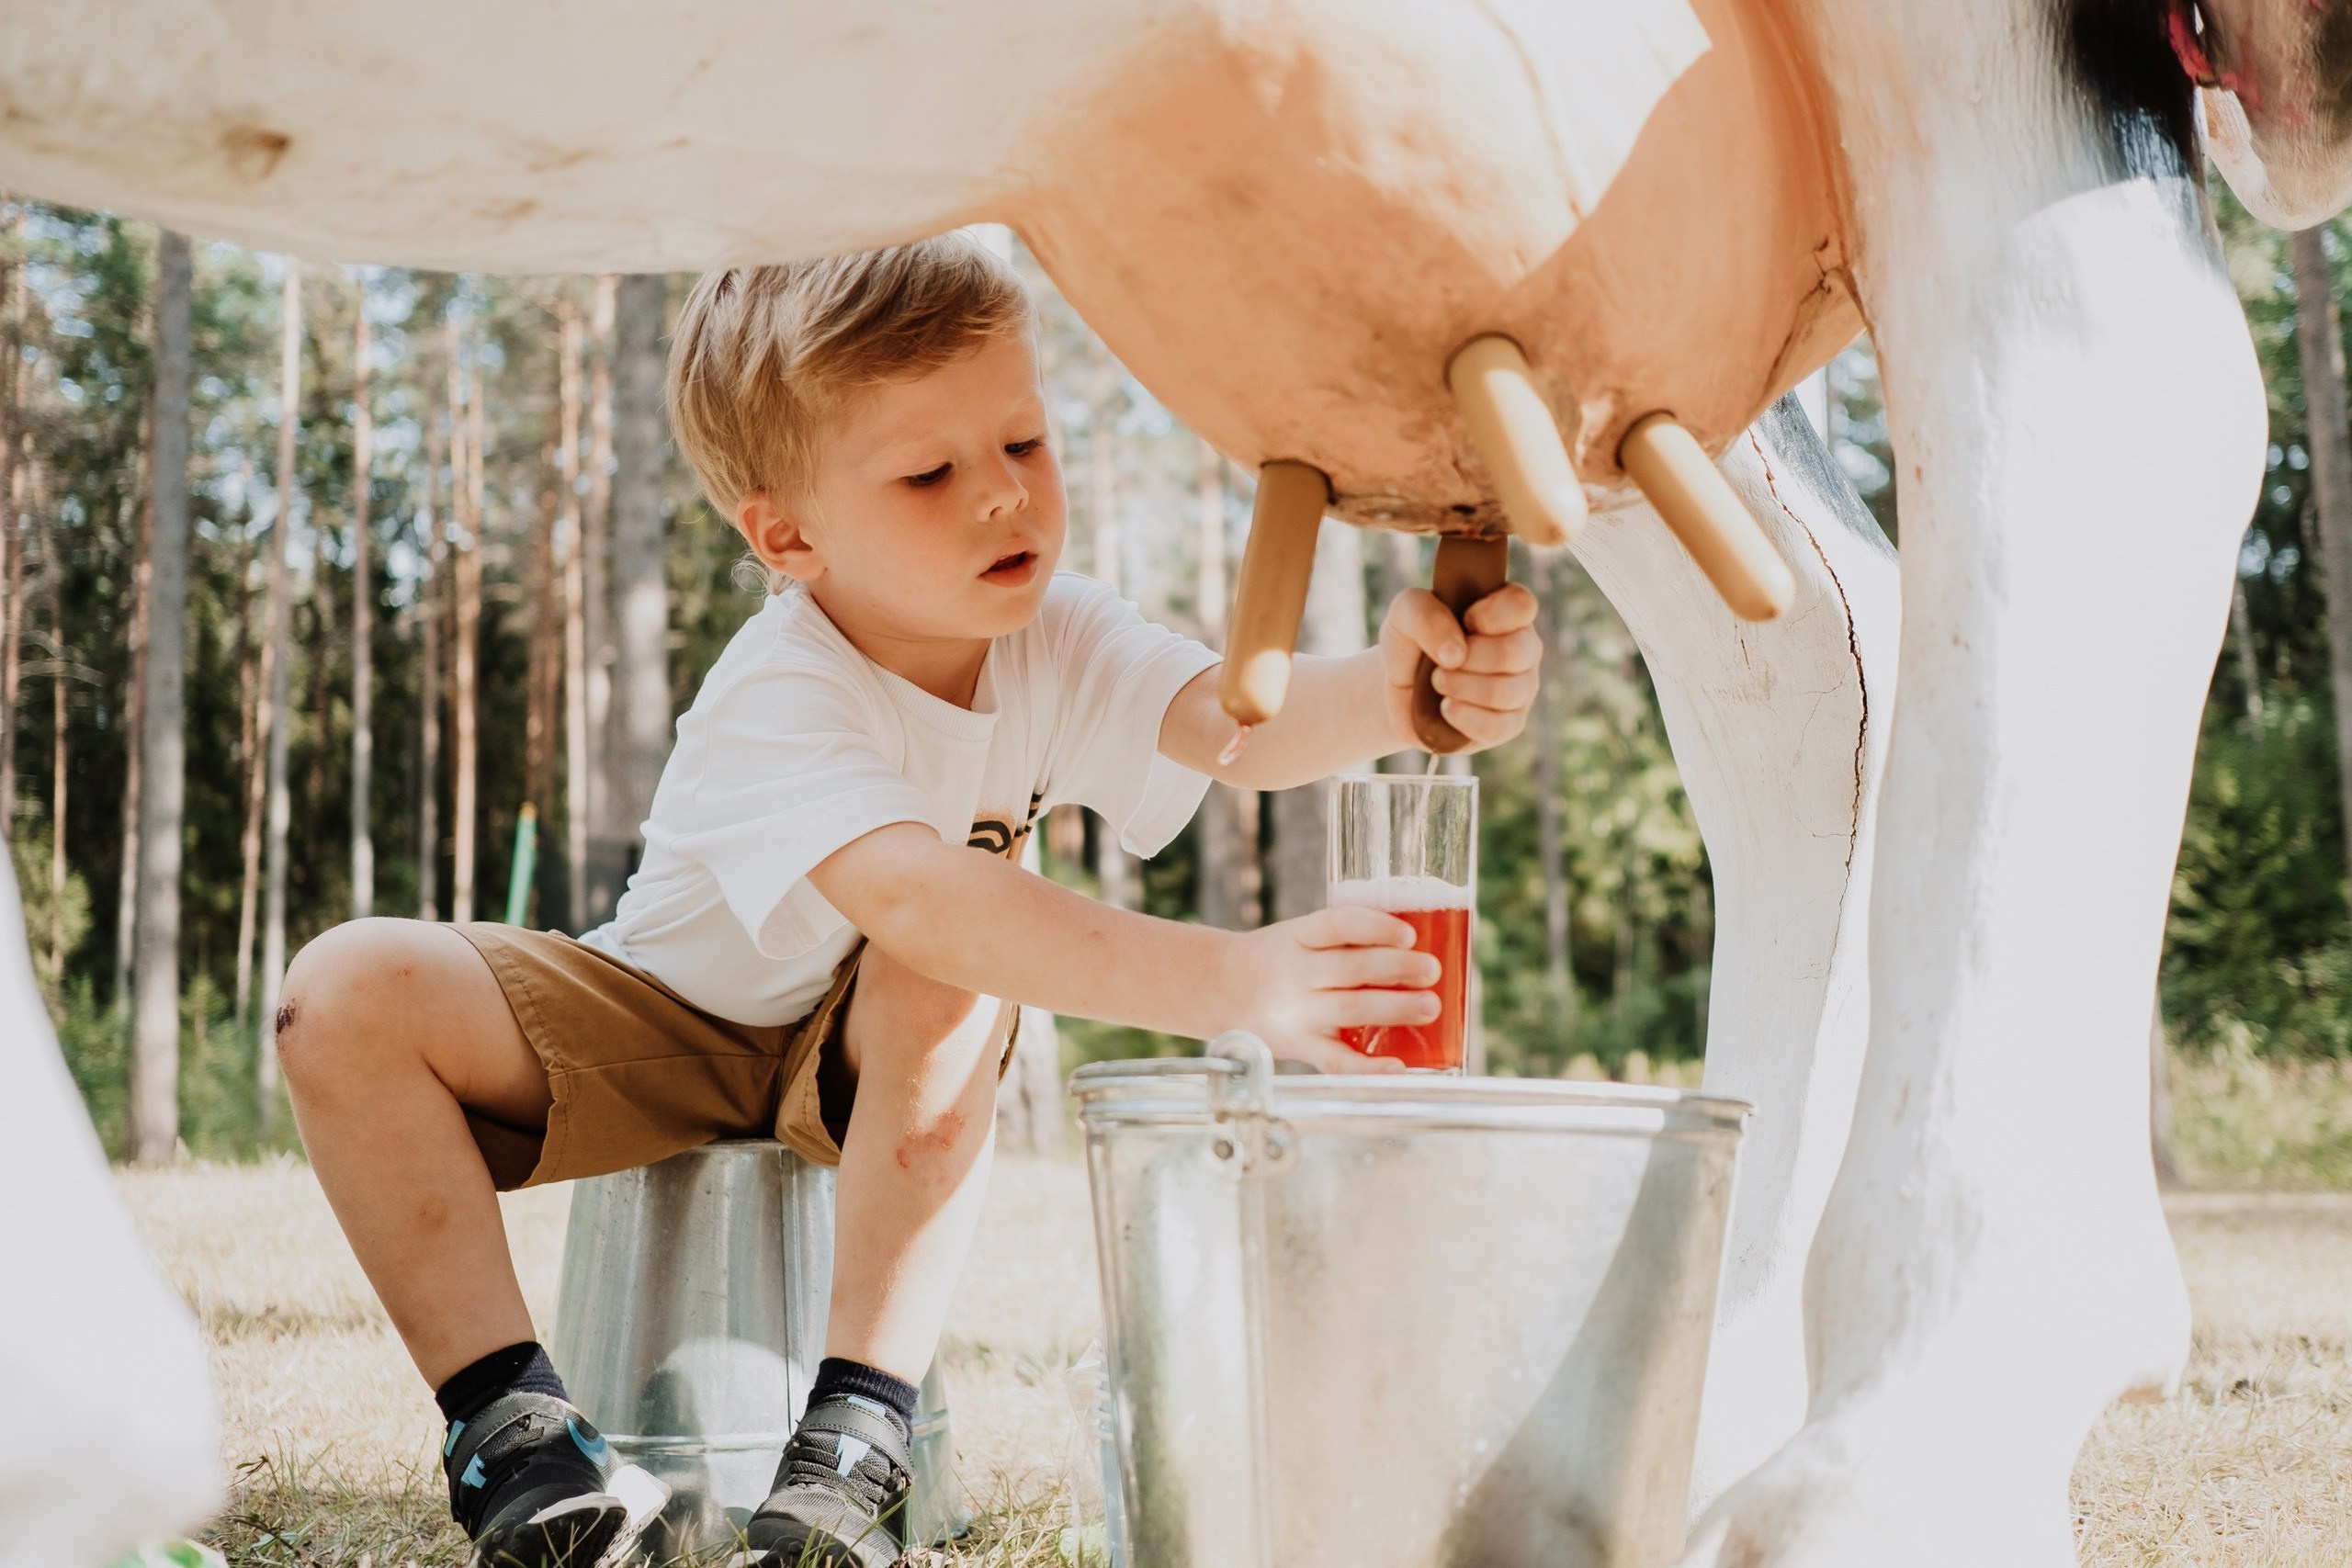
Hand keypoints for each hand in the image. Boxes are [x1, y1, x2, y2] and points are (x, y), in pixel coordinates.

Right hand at [1220, 906, 1440, 1071]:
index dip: (1377, 927)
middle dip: (1399, 968)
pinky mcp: (1299, 1046)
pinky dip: (1368, 1067)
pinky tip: (1398, 1066)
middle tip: (1432, 970)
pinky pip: (1335, 1060)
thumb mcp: (1301, 937)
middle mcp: (1295, 973)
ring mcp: (1297, 1012)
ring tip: (1430, 1007)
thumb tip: (1418, 950)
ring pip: (1351, 1008)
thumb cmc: (1280, 960)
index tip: (1410, 933)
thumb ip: (1345, 942)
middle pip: (1353, 967)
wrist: (1222, 989)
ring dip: (1396, 1008)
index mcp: (1299, 936)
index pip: (1339, 924)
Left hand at [1379, 582, 1541, 751]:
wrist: (1401, 691)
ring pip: (1506, 692)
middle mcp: (1522, 648)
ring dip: (1461, 687)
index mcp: (1505, 613)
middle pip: (1516, 652)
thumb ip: (1425, 614)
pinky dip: (1465, 718)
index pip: (1522, 605)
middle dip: (1469, 659)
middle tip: (1440, 664)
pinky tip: (1446, 708)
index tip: (1465, 621)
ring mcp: (1520, 688)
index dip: (1493, 614)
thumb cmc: (1411, 644)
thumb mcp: (1404, 614)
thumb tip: (1456, 653)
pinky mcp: (1509, 724)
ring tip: (1438, 683)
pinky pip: (1500, 726)